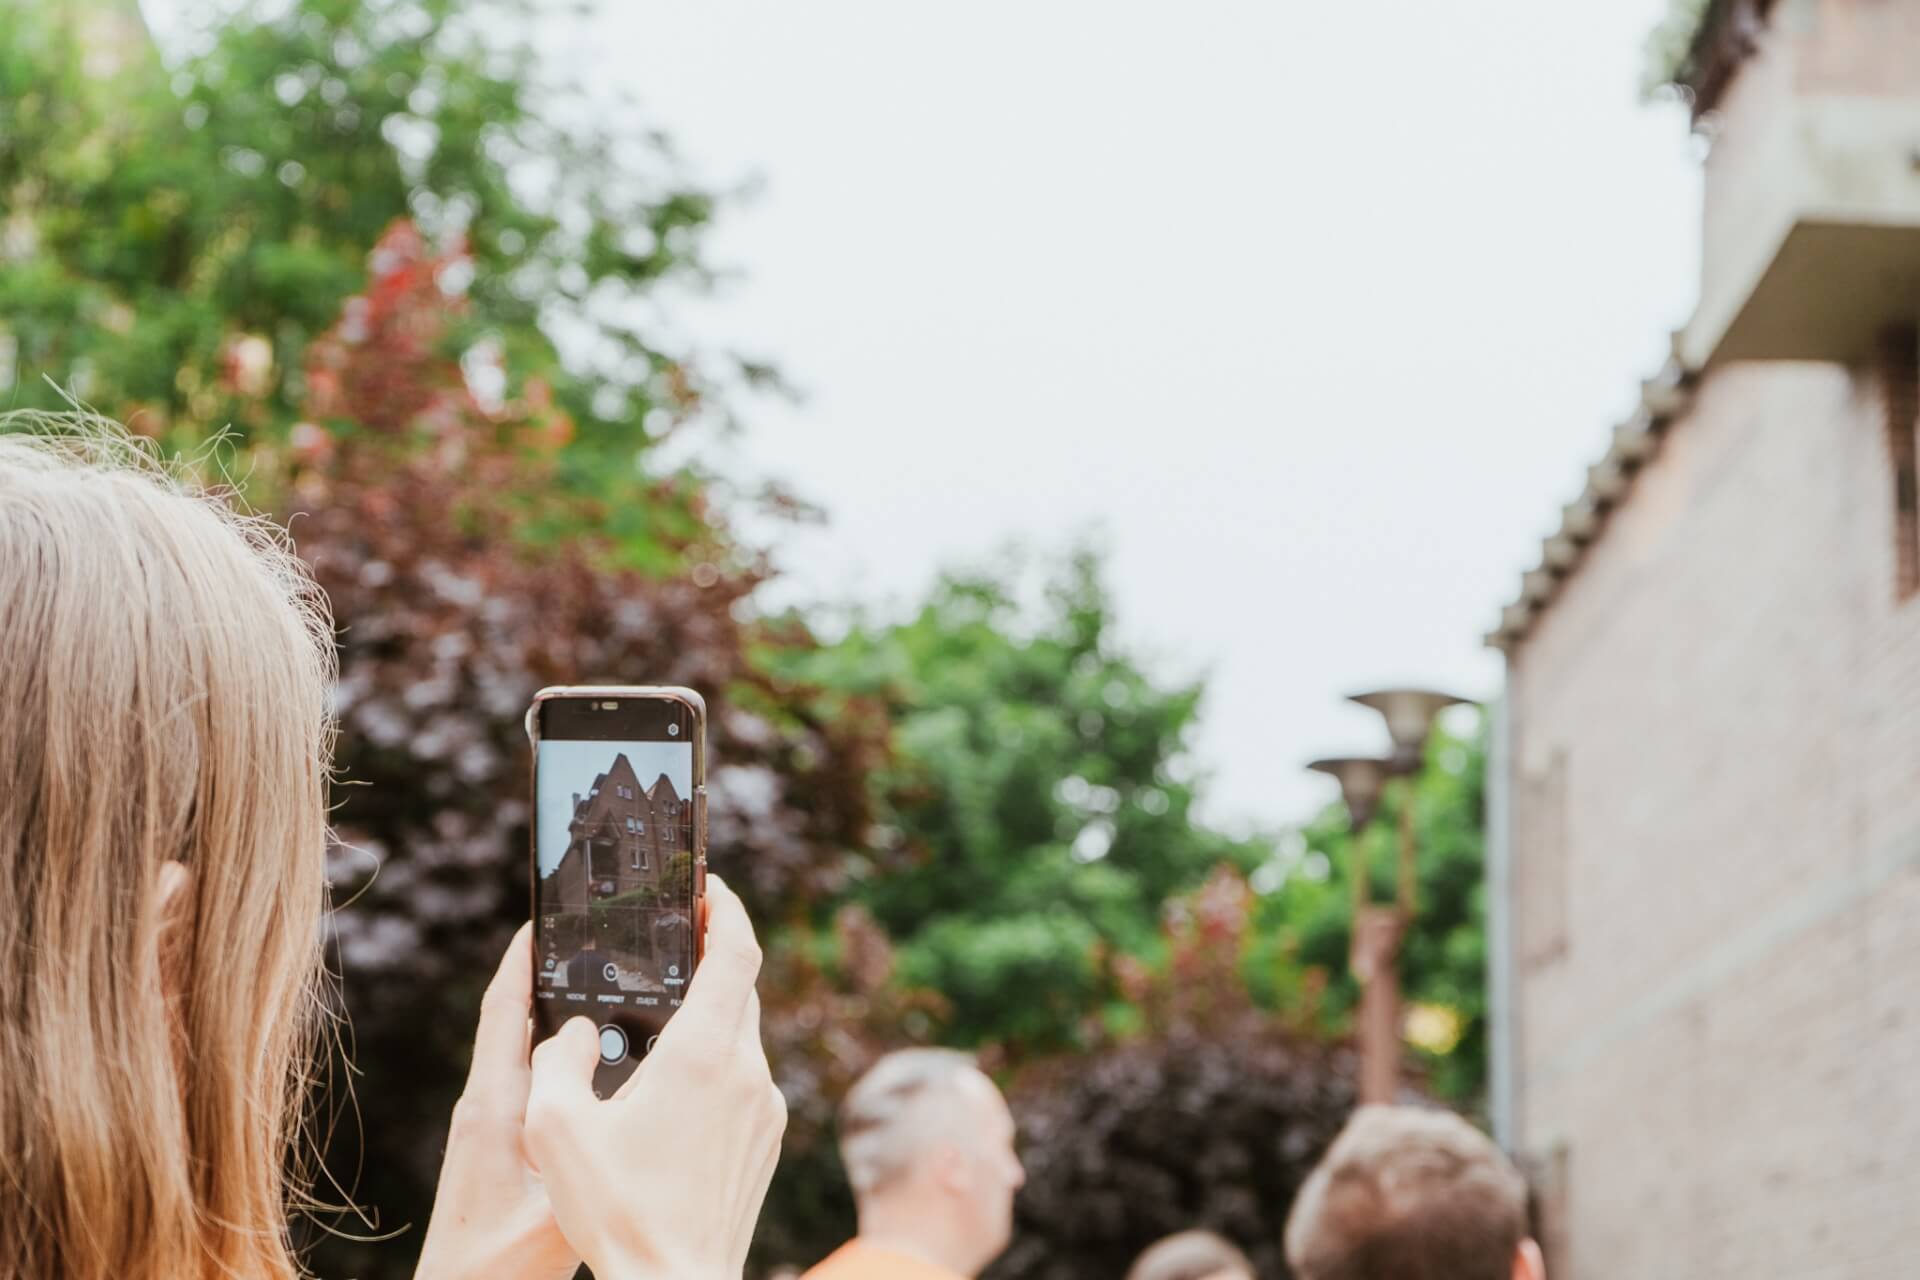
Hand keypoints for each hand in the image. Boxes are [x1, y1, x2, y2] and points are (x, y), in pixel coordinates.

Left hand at [415, 923, 577, 1279]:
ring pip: (528, 1053)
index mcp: (494, 1106)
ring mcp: (491, 1127)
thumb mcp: (554, 1208)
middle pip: (517, 1021)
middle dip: (549, 978)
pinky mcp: (500, 1148)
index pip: (503, 1010)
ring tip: (608, 996)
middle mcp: (487, 1105)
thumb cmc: (495, 1267)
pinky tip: (599, 1071)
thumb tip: (605, 1079)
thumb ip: (579, 1143)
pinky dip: (563, 1063)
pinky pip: (534, 1084)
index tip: (543, 918)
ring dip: (559, 1021)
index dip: (522, 959)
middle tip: (593, 944)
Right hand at [525, 875, 786, 1279]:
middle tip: (674, 947)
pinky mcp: (766, 1142)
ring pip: (743, 1039)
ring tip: (660, 1026)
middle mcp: (748, 1074)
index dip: (727, 909)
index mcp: (705, 1055)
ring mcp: (765, 1110)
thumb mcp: (557, 1130)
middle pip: (740, 990)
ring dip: (710, 1019)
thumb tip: (569, 1033)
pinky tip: (674, 1092)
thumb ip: (557, 1062)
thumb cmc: (619, 1212)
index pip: (736, 952)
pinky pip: (746, 1082)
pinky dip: (717, 1066)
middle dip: (709, 962)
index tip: (709, 889)